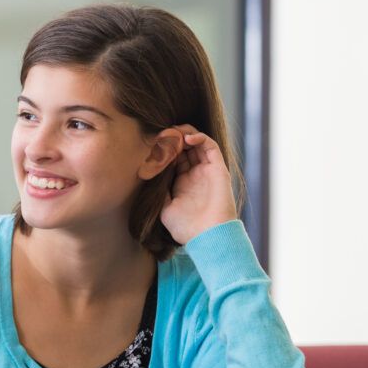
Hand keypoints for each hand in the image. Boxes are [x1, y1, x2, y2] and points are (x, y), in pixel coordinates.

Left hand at [159, 124, 237, 244]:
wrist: (208, 236)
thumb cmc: (186, 227)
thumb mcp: (164, 209)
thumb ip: (159, 192)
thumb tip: (149, 176)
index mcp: (182, 183)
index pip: (173, 159)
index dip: (164, 150)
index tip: (152, 145)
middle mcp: (195, 175)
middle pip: (184, 149)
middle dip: (172, 139)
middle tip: (161, 134)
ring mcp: (207, 171)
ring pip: (197, 144)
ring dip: (185, 134)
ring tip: (173, 131)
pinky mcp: (218, 169)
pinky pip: (210, 147)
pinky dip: (200, 138)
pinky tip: (186, 138)